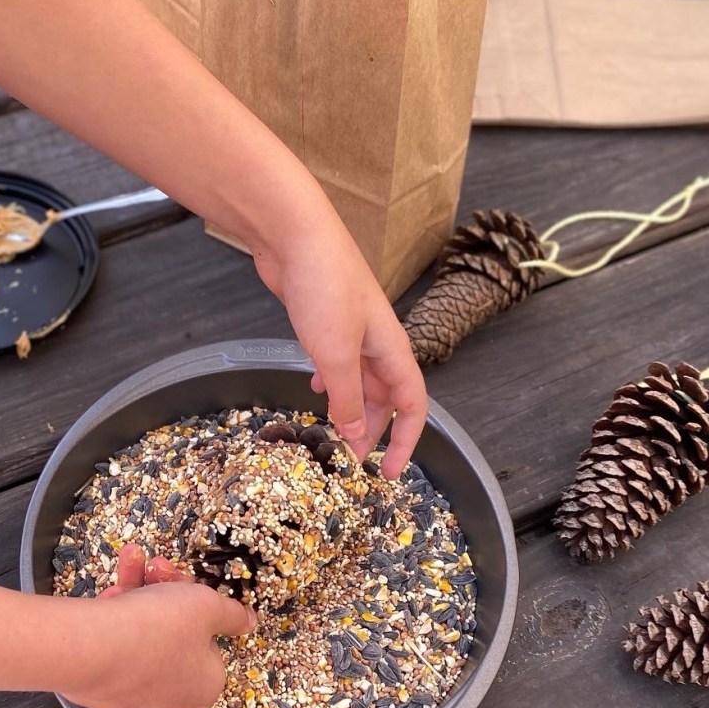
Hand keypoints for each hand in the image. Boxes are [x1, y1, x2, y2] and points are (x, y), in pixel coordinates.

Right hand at [58, 544, 254, 707]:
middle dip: (164, 596)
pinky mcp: (101, 690)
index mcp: (207, 685)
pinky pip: (115, 648)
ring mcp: (134, 697)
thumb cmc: (159, 626)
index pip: (211, 645)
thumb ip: (231, 614)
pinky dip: (114, 618)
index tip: (187, 588)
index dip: (199, 612)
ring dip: (138, 596)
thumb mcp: (206, 606)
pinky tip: (109, 594)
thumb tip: (248, 620)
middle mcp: (173, 699)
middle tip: (157, 568)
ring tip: (132, 563)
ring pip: (142, 637)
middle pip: (175, 637)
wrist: (90, 647)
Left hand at [253, 212, 427, 477]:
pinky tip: (315, 389)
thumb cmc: (324, 289)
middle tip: (350, 460)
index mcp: (392, 349)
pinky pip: (336, 361)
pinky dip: (330, 381)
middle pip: (384, 397)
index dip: (406, 440)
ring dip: (349, 408)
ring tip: (332, 434)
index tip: (387, 472)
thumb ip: (348, 398)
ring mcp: (351, 329)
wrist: (295, 235)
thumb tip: (356, 436)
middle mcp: (377, 341)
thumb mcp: (336, 354)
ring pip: (358, 380)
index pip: (413, 404)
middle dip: (371, 430)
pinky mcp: (325, 320)